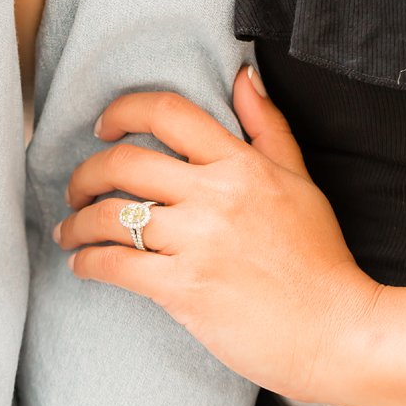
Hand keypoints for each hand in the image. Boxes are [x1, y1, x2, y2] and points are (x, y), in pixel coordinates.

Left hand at [53, 67, 378, 401]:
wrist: (335, 327)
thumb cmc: (320, 258)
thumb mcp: (301, 180)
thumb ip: (268, 127)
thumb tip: (244, 78)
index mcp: (242, 165)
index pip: (169, 113)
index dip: (124, 111)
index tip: (106, 127)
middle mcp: (215, 196)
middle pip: (124, 163)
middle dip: (86, 174)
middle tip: (79, 188)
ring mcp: (197, 242)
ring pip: (110, 216)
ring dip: (77, 223)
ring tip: (71, 232)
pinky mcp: (183, 288)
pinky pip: (114, 265)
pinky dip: (88, 262)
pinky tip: (86, 264)